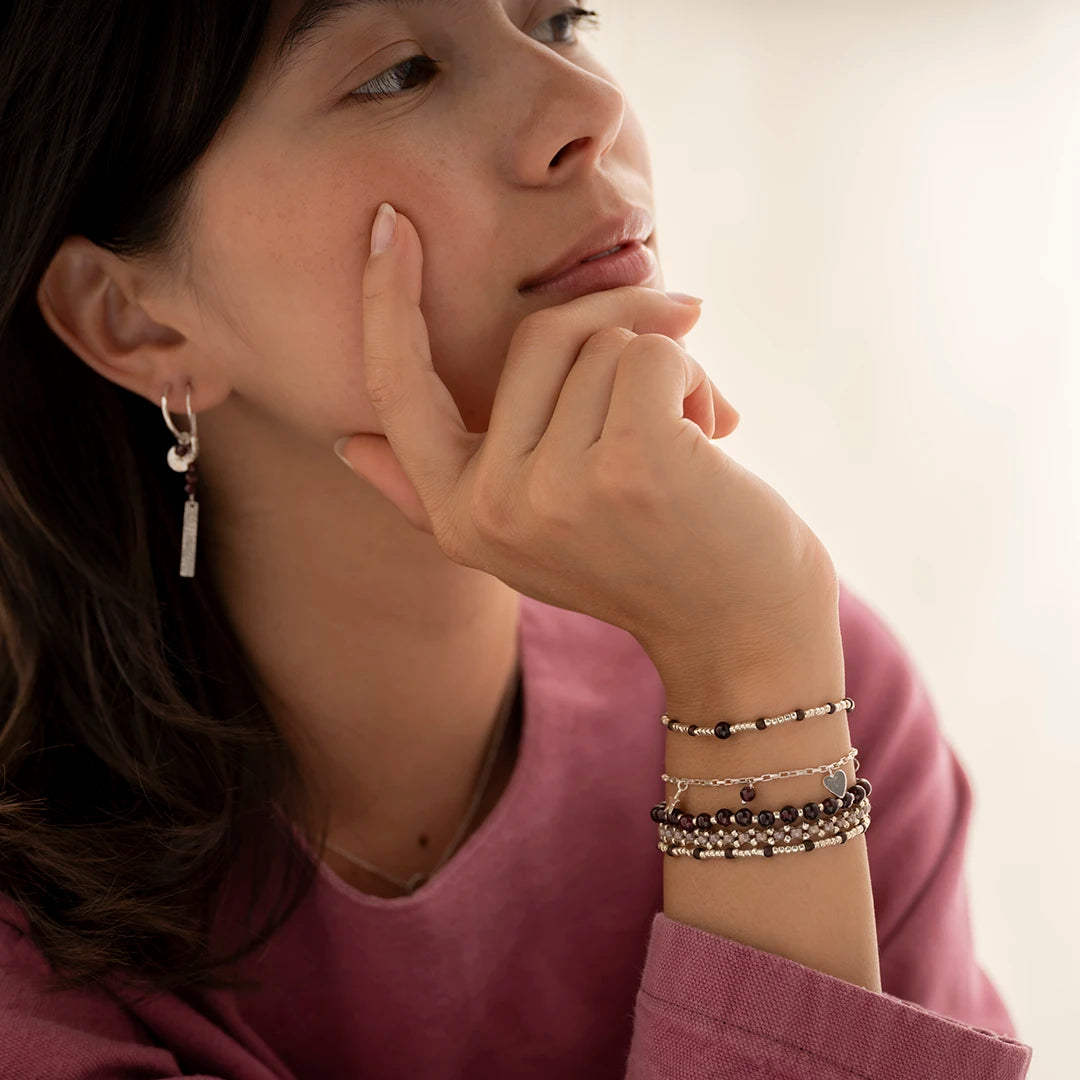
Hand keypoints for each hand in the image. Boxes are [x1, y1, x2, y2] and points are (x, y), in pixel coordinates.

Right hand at [338, 205, 835, 673]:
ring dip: (666, 372)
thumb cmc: (647, 569)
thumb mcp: (526, 540)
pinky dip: (693, 375)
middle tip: (673, 399)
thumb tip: (341, 444)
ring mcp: (552, 490)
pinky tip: (715, 436)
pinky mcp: (625, 466)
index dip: (384, 301)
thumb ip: (434, 488)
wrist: (742, 638)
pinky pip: (649, 353)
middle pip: (536, 338)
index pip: (397, 389)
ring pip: (600, 343)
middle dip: (618, 339)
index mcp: (459, 517)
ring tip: (693, 444)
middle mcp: (489, 508)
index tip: (389, 224)